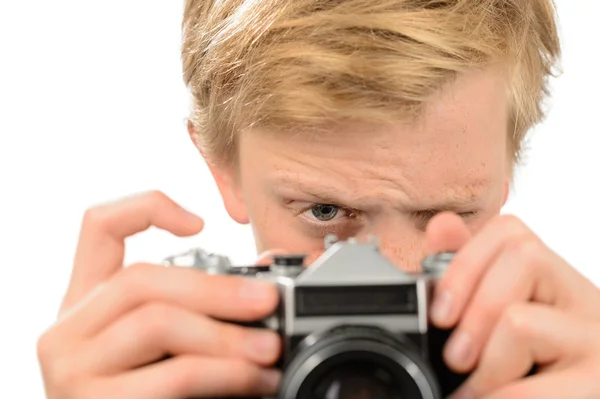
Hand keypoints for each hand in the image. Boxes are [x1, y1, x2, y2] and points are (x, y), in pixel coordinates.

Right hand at [37, 191, 281, 398]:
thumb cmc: (149, 396)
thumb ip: (199, 309)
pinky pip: (170, 377)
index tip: (200, 223)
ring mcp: (72, 371)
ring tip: (270, 351)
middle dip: (217, 288)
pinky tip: (254, 382)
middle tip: (270, 303)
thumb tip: (269, 279)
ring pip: (156, 322)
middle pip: (141, 278)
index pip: (98, 226)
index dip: (147, 208)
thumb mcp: (165, 346)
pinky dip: (223, 375)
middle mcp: (68, 331)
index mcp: (87, 304)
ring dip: (227, 336)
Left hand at [426, 212, 599, 398]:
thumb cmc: (534, 371)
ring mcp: (597, 341)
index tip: (440, 313)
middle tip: (456, 359)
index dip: (463, 264)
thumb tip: (441, 225)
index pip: (510, 232)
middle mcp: (584, 302)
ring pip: (519, 321)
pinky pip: (525, 384)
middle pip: (522, 259)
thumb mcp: (496, 318)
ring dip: (485, 365)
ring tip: (479, 390)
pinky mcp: (598, 384)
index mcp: (555, 283)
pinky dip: (494, 395)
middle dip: (473, 312)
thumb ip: (470, 274)